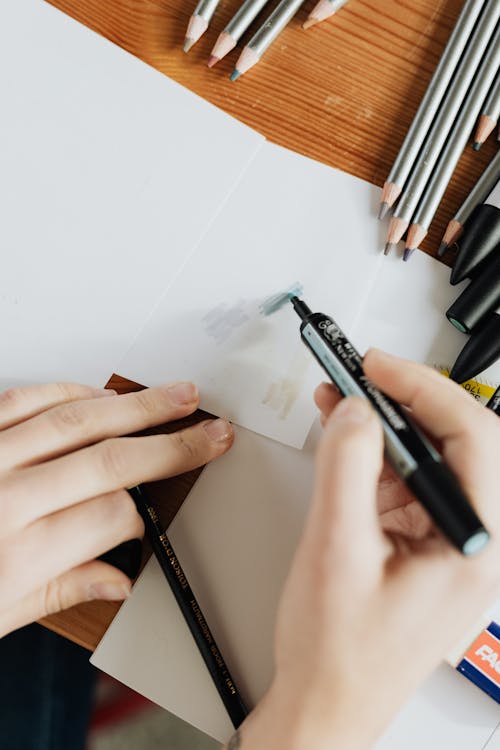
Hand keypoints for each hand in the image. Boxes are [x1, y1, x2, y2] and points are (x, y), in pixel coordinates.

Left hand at [0, 381, 232, 636]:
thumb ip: (65, 589)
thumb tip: (120, 576)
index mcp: (21, 555)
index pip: (116, 518)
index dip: (152, 509)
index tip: (170, 501)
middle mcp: (7, 500)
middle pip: (111, 460)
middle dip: (172, 443)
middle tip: (210, 430)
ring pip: (77, 419)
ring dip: (134, 405)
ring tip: (175, 395)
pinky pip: (27, 398)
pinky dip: (70, 390)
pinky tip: (100, 393)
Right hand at [234, 350, 499, 749]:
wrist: (325, 702)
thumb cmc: (340, 653)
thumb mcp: (335, 549)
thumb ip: (347, 468)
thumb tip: (357, 411)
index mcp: (476, 546)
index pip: (474, 438)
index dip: (424, 389)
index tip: (379, 367)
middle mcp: (475, 542)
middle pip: (457, 442)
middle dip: (406, 401)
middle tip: (364, 375)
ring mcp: (449, 542)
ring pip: (428, 458)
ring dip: (385, 426)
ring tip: (342, 400)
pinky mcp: (423, 543)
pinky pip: (406, 482)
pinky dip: (374, 456)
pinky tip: (344, 439)